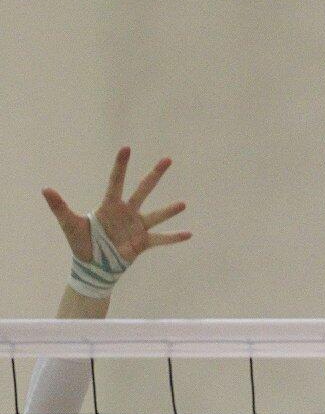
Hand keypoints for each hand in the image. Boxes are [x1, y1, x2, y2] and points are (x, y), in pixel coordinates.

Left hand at [42, 147, 190, 263]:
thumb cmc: (81, 243)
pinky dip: (174, 237)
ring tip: (183, 204)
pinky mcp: (143, 242)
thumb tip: (45, 190)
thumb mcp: (70, 225)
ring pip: (156, 215)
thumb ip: (60, 208)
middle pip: (143, 189)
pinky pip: (161, 239)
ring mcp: (136, 227)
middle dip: (155, 175)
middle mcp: (127, 212)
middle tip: (167, 160)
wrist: (93, 266)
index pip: (117, 181)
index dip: (121, 165)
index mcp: (110, 206)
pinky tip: (189, 234)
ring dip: (169, 210)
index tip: (126, 148)